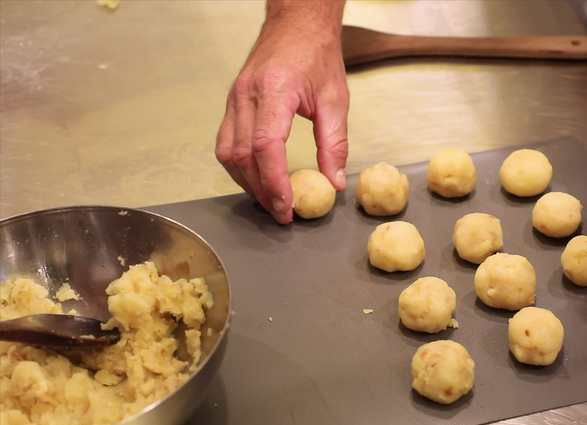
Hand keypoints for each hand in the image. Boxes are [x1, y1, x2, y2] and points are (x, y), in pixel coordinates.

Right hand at [215, 1, 348, 223]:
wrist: (297, 24)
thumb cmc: (317, 55)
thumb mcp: (336, 99)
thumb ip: (335, 144)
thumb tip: (334, 183)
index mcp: (275, 90)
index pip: (265, 145)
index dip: (274, 181)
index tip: (287, 205)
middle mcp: (247, 94)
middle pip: (242, 155)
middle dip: (261, 191)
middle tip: (282, 213)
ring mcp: (235, 97)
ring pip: (227, 152)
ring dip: (246, 183)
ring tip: (270, 201)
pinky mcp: (232, 102)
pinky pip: (225, 142)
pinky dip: (238, 166)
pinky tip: (256, 178)